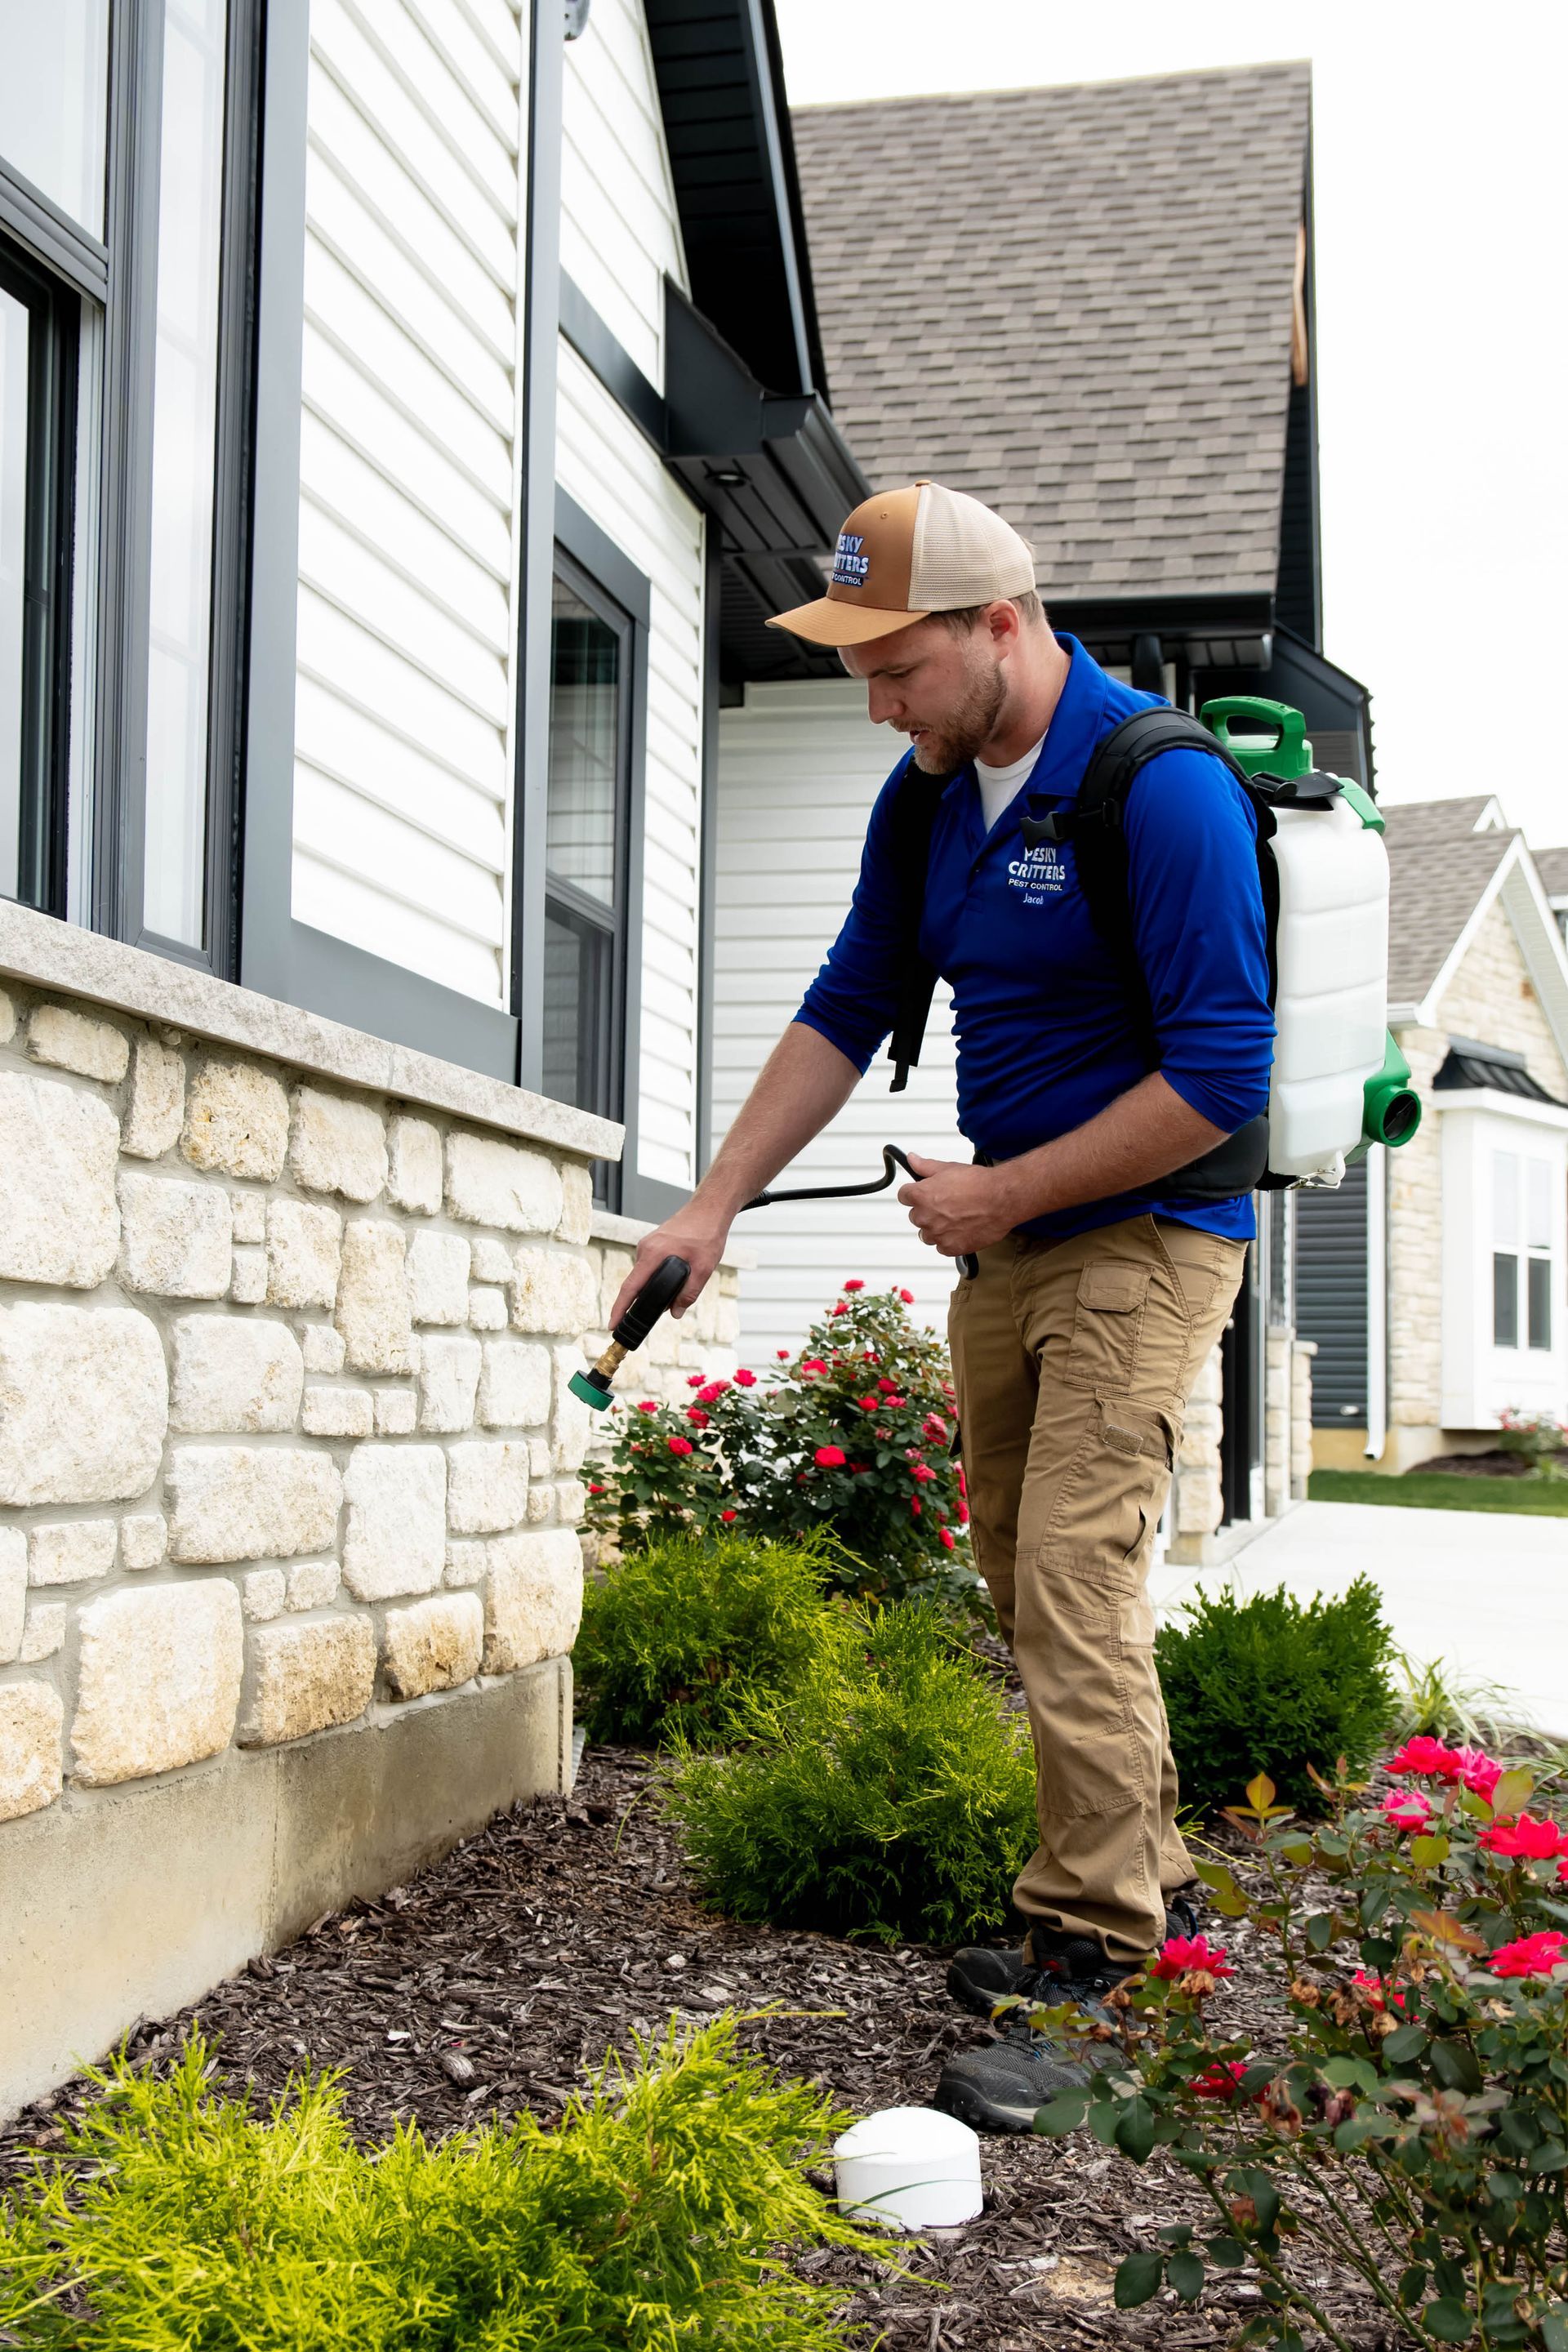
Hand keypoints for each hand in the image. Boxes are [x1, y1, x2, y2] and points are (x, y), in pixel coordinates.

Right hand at [608, 1207, 732, 1325]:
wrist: (708, 1210)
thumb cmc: (706, 1234)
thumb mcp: (703, 1268)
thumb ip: (689, 1293)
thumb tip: (675, 1313)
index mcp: (653, 1254)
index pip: (630, 1287)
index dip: (620, 1308)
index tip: (612, 1323)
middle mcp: (645, 1249)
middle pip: (637, 1283)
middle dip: (645, 1299)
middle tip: (664, 1307)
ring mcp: (647, 1245)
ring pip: (645, 1274)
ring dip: (656, 1286)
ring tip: (681, 1283)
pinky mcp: (653, 1244)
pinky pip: (650, 1266)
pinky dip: (658, 1275)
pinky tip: (676, 1274)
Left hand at [896, 1153, 1018, 1255]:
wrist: (1001, 1199)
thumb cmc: (979, 1184)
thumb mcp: (948, 1168)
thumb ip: (925, 1166)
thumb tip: (912, 1160)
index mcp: (921, 1196)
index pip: (903, 1196)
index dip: (914, 1193)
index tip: (922, 1193)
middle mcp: (925, 1217)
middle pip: (915, 1216)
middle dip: (927, 1211)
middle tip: (946, 1204)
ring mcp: (937, 1234)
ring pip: (927, 1234)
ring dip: (936, 1228)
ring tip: (955, 1218)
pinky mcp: (950, 1248)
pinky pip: (942, 1247)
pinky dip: (949, 1240)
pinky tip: (961, 1229)